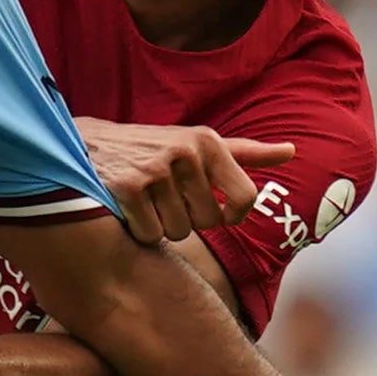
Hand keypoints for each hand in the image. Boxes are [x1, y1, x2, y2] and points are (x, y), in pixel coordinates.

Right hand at [79, 120, 294, 244]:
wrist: (86, 145)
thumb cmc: (151, 149)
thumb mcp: (197, 144)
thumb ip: (244, 153)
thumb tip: (290, 151)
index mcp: (207, 141)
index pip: (245, 198)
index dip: (231, 216)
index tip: (217, 213)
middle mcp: (185, 152)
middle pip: (208, 222)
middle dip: (187, 219)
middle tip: (165, 198)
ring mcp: (155, 168)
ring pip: (178, 232)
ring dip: (161, 227)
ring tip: (145, 202)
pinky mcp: (126, 187)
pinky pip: (150, 234)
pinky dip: (138, 231)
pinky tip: (127, 211)